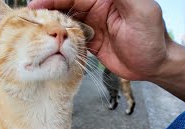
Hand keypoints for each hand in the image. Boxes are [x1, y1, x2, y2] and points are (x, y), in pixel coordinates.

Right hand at [29, 0, 170, 79]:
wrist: (154, 65)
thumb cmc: (152, 38)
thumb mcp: (142, 11)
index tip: (37, 3)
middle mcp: (97, 9)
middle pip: (67, 4)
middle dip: (49, 9)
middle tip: (30, 16)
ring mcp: (93, 25)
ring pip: (67, 20)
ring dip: (53, 24)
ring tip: (36, 29)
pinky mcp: (91, 41)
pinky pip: (72, 37)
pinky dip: (61, 38)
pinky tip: (51, 41)